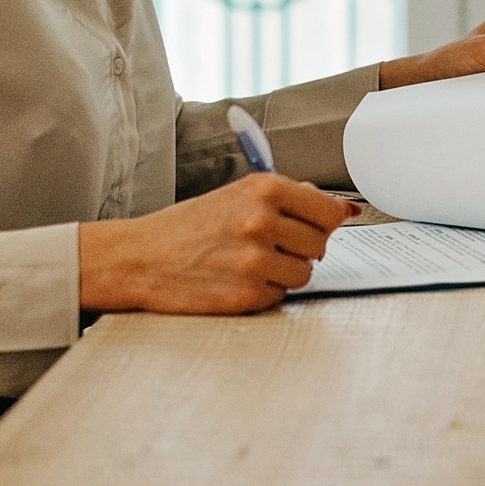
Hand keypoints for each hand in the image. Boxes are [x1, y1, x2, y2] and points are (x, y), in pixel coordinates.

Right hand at [78, 174, 351, 313]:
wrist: (140, 257)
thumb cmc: (188, 226)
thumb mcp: (237, 196)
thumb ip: (291, 199)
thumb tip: (344, 209)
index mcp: (264, 189)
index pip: (328, 211)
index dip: (323, 223)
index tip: (312, 226)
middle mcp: (261, 221)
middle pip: (320, 244)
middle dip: (300, 248)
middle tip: (266, 245)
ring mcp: (254, 260)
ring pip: (304, 273)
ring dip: (284, 272)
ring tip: (248, 262)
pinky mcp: (246, 295)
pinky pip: (281, 296)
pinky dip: (264, 292)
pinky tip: (235, 279)